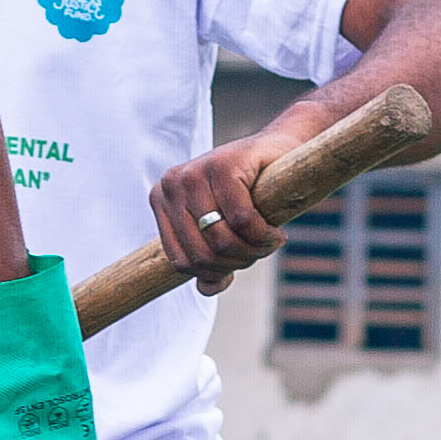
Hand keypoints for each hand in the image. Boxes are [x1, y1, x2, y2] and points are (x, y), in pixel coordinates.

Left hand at [150, 126, 298, 295]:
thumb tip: (207, 289)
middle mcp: (171, 185)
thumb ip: (211, 257)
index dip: (214, 272)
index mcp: (161, 201)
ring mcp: (194, 173)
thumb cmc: (249, 191)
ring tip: (270, 243)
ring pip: (221, 240)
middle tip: (261, 252)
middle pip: (201, 253)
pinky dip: (263, 235)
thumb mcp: (223, 226)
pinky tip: (275, 233)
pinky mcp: (222, 166)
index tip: (239, 264)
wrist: (279, 150)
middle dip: (237, 262)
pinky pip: (242, 220)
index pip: (180, 261)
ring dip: (253, 251)